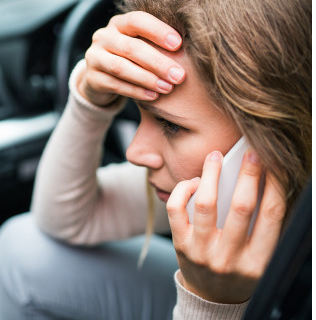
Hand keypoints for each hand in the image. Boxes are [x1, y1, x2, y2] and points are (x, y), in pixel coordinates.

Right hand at [77, 11, 184, 105]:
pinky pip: (115, 85)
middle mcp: (103, 37)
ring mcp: (94, 57)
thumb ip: (157, 44)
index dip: (158, 30)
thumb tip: (192, 48)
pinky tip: (153, 96)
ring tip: (167, 88)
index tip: (179, 44)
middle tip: (179, 75)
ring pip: (121, 67)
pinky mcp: (91, 78)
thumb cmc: (131, 59)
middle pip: (131, 47)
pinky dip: (136, 91)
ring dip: (147, 78)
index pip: (137, 20)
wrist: (100, 78)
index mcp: (119, 23)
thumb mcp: (141, 45)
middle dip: (158, 62)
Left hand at [167, 150, 285, 303]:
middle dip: (248, 175)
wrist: (212, 298)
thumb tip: (262, 181)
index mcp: (258, 261)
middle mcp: (230, 258)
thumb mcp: (259, 255)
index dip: (276, 185)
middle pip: (242, 207)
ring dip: (211, 174)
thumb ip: (262, 225)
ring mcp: (202, 252)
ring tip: (214, 157)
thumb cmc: (240, 268)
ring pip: (205, 204)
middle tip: (250, 153)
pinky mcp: (180, 244)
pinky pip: (176, 209)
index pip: (272, 215)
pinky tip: (194, 182)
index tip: (274, 163)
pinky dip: (183, 189)